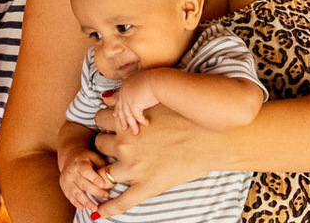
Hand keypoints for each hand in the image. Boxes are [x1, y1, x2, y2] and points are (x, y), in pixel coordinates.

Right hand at [58, 147, 109, 213]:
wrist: (69, 157)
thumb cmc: (85, 158)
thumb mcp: (93, 157)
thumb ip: (102, 165)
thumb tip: (113, 174)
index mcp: (79, 163)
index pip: (86, 171)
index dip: (95, 178)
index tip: (103, 185)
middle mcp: (71, 172)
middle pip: (83, 184)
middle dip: (95, 192)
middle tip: (105, 197)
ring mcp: (66, 180)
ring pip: (76, 192)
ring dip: (86, 202)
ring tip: (94, 209)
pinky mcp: (64, 187)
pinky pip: (70, 196)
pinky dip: (76, 203)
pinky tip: (83, 208)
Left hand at [93, 100, 212, 218]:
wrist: (210, 139)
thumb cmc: (186, 115)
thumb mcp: (154, 102)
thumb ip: (127, 100)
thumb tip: (106, 98)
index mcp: (126, 122)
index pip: (100, 118)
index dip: (106, 121)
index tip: (113, 123)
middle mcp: (124, 145)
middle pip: (99, 143)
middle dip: (107, 143)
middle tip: (119, 143)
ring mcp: (134, 168)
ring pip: (104, 171)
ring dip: (107, 170)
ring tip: (115, 168)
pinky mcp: (146, 187)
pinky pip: (121, 202)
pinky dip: (107, 209)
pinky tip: (99, 213)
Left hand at [110, 72, 158, 134]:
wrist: (156, 81)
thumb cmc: (154, 79)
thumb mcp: (143, 81)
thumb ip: (139, 86)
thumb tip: (141, 92)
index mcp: (126, 85)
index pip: (119, 99)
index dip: (117, 108)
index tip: (115, 114)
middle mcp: (124, 92)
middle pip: (121, 110)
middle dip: (122, 120)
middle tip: (123, 127)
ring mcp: (127, 100)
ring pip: (128, 116)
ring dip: (132, 125)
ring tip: (135, 132)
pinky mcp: (134, 106)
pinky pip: (138, 117)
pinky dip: (142, 121)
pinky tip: (146, 123)